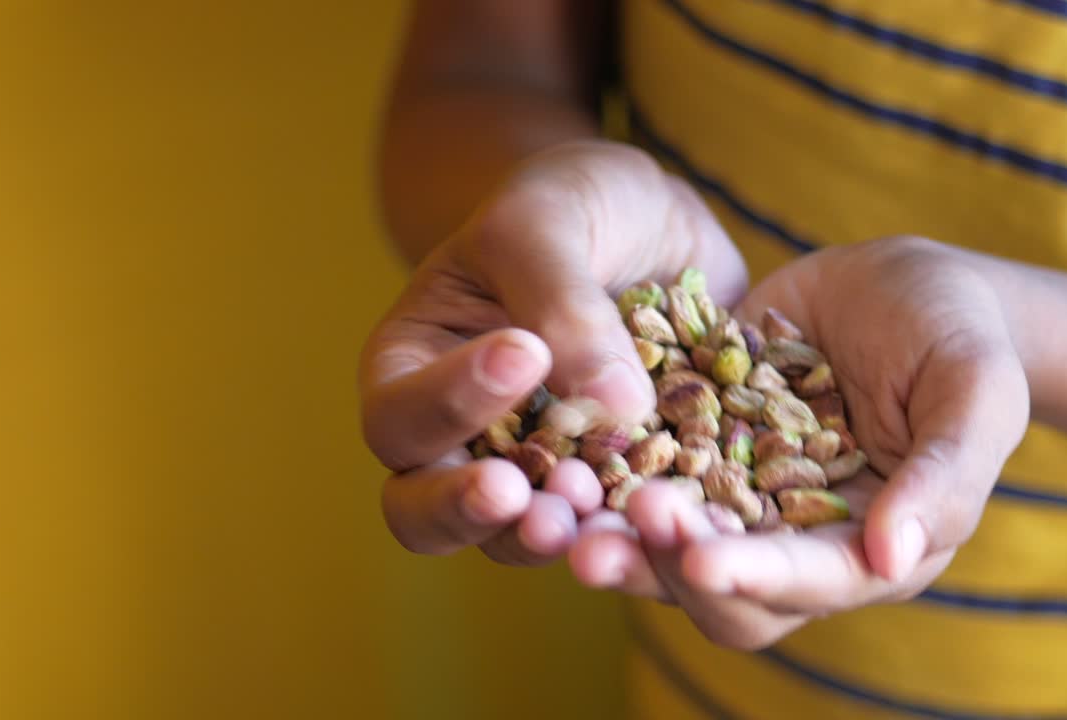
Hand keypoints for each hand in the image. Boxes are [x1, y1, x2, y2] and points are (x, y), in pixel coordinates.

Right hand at [361, 140, 747, 566]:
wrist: (648, 222)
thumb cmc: (568, 204)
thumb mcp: (548, 222)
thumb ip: (562, 303)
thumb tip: (614, 408)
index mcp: (413, 368)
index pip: (399, 413)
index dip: (447, 401)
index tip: (523, 354)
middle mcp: (460, 438)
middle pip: (423, 511)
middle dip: (468, 510)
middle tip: (519, 497)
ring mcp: (535, 472)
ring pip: (517, 538)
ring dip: (552, 533)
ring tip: (594, 516)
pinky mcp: (610, 486)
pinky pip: (611, 526)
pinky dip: (633, 528)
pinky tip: (667, 514)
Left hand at [569, 236, 1029, 648]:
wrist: (902, 282)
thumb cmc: (960, 334)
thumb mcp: (974, 389)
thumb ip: (947, 475)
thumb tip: (895, 557)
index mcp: (869, 549)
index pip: (806, 581)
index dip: (753, 574)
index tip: (701, 558)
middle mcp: (792, 538)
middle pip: (718, 586)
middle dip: (660, 568)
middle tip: (597, 541)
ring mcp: (736, 494)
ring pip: (664, 540)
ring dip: (610, 532)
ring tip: (556, 508)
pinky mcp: (694, 445)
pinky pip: (639, 468)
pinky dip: (598, 468)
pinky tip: (553, 447)